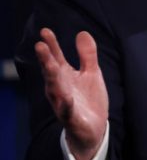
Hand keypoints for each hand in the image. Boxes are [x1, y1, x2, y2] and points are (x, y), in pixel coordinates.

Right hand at [35, 28, 108, 159]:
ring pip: (56, 90)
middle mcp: (60, 89)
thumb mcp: (91, 73)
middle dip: (46, 59)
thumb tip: (82, 32)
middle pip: (51, 72)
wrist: (94, 128)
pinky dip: (67, 105)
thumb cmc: (88, 98)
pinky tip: (67, 98)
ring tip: (51, 65)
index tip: (45, 31)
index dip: (51, 45)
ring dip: (52, 78)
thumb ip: (87, 55)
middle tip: (40, 45)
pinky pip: (68, 112)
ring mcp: (64, 103)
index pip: (56, 58)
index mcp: (64, 76)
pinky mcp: (72, 118)